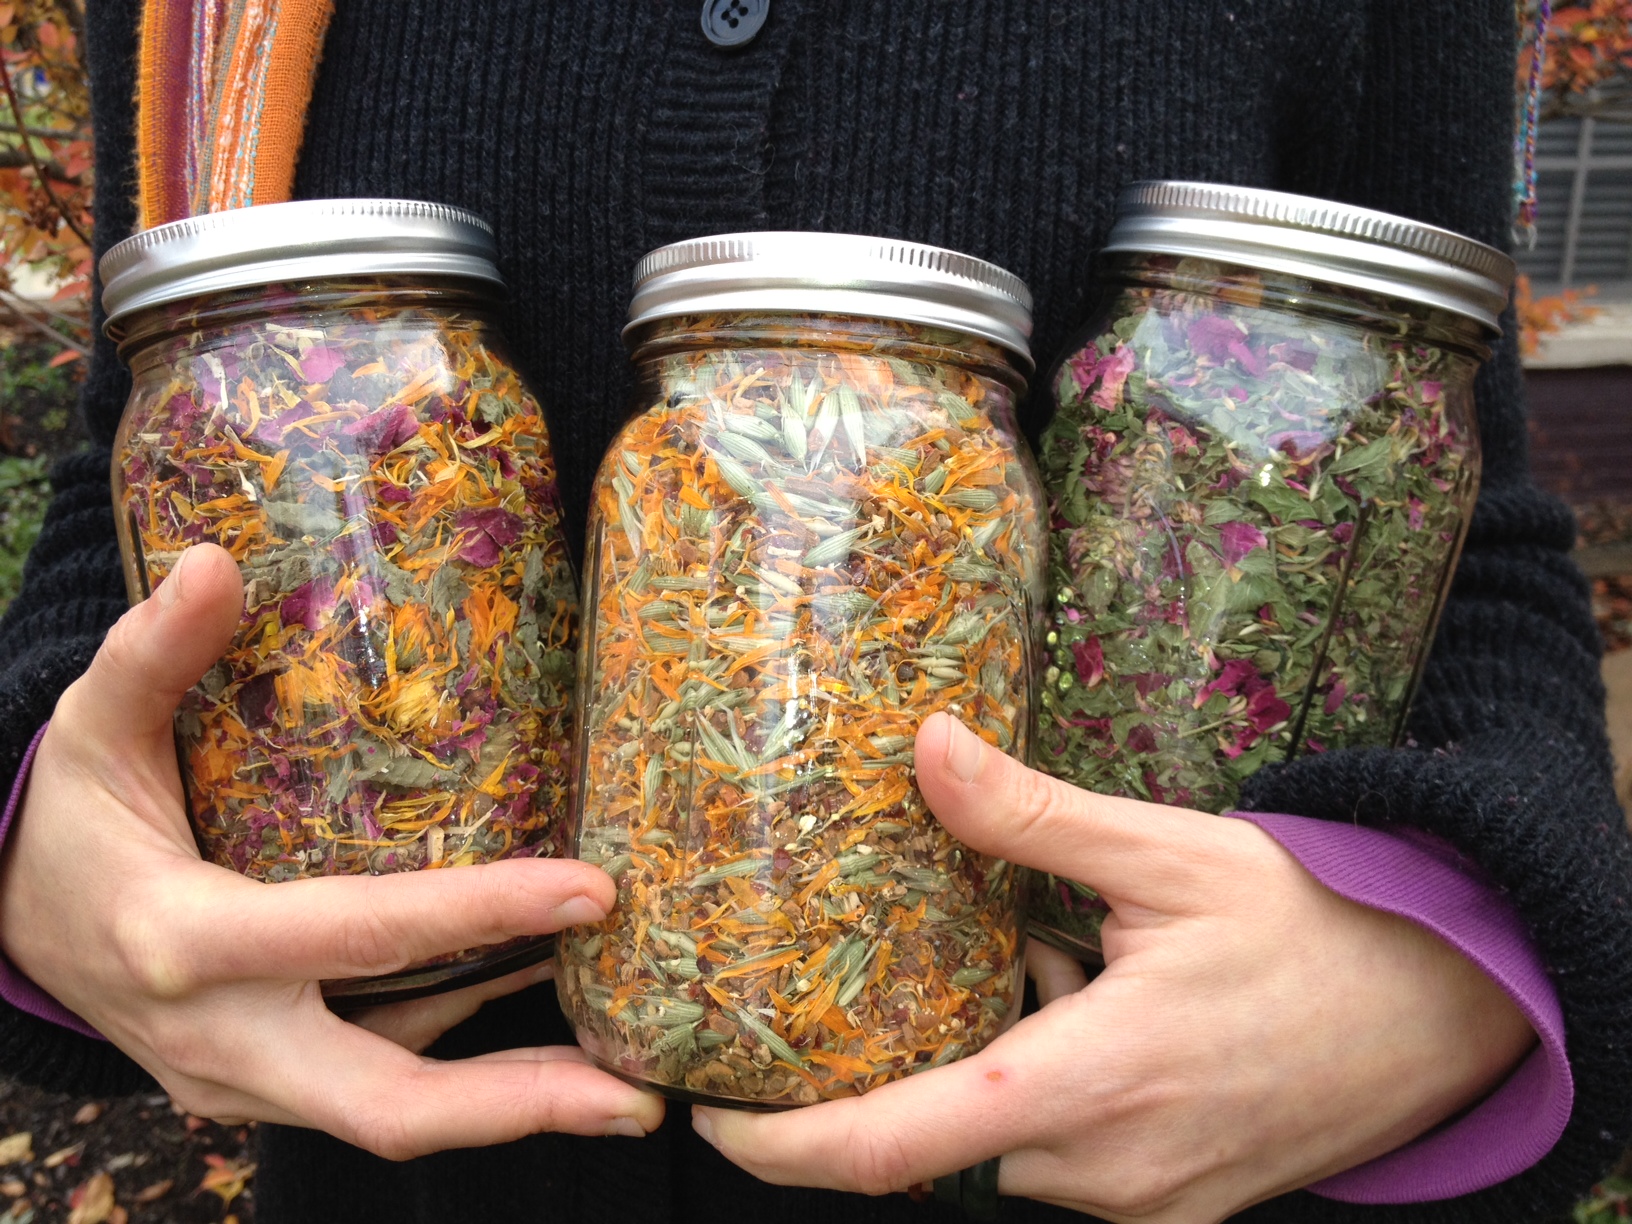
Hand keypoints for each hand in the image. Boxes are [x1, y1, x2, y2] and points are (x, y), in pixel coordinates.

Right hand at [0, 544, 663, 1157]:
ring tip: (631, 1085)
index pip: (356, 933)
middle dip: (518, 1104)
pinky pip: (382, 1080)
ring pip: (393, 1110)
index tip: (591, 892)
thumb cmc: (67, 822)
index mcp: (185, 942)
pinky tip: (552, 1024)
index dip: (479, 916)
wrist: (9, 929)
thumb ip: (150, 654)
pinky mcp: (267, 1086)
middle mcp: (222, 1038)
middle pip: (387, 1105)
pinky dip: (469, 1059)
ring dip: (512, 1101)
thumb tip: (217, 561)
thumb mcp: (90, 732)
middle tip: (641, 1095)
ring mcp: (244, 1080)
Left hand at [691, 713, 1534, 1221]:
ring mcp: (1145, 1198)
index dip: (780, 1145)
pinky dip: (1053, 1082)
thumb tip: (927, 745)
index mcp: (1086, 1084)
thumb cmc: (1316, 924)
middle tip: (952, 948)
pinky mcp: (1176, 1204)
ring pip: (1005, 1140)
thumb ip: (1032, 817)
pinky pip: (1067, 1154)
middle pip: (941, 1132)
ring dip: (1000, 1056)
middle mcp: (1104, 1167)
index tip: (712, 1109)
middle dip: (920, 1050)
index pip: (889, 1148)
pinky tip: (1110, 1002)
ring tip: (1066, 956)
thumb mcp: (1165, 854)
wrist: (1451, 1005)